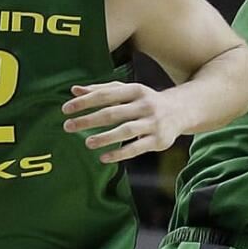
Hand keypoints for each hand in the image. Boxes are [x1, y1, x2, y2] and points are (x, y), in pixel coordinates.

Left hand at [62, 82, 182, 164]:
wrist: (181, 111)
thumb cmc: (146, 101)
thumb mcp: (127, 92)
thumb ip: (101, 90)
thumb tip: (74, 90)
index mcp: (135, 90)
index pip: (105, 95)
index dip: (85, 102)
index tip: (65, 109)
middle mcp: (144, 105)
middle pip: (113, 112)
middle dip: (89, 120)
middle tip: (67, 126)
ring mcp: (152, 123)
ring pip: (125, 130)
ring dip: (105, 137)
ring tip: (87, 143)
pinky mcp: (158, 141)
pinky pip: (136, 148)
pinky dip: (119, 154)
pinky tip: (103, 158)